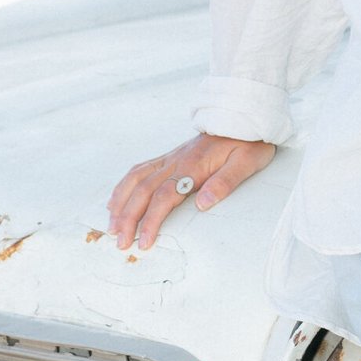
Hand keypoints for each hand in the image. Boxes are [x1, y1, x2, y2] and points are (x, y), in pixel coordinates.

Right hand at [106, 132, 276, 250]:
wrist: (244, 117)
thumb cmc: (248, 143)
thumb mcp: (247, 163)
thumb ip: (225, 183)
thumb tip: (203, 205)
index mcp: (194, 165)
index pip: (164, 196)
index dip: (152, 220)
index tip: (145, 242)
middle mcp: (176, 160)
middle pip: (143, 190)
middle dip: (128, 218)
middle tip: (121, 243)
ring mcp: (170, 157)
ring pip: (136, 179)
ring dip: (121, 203)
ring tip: (112, 227)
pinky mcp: (170, 156)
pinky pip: (140, 169)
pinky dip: (124, 186)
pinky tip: (116, 201)